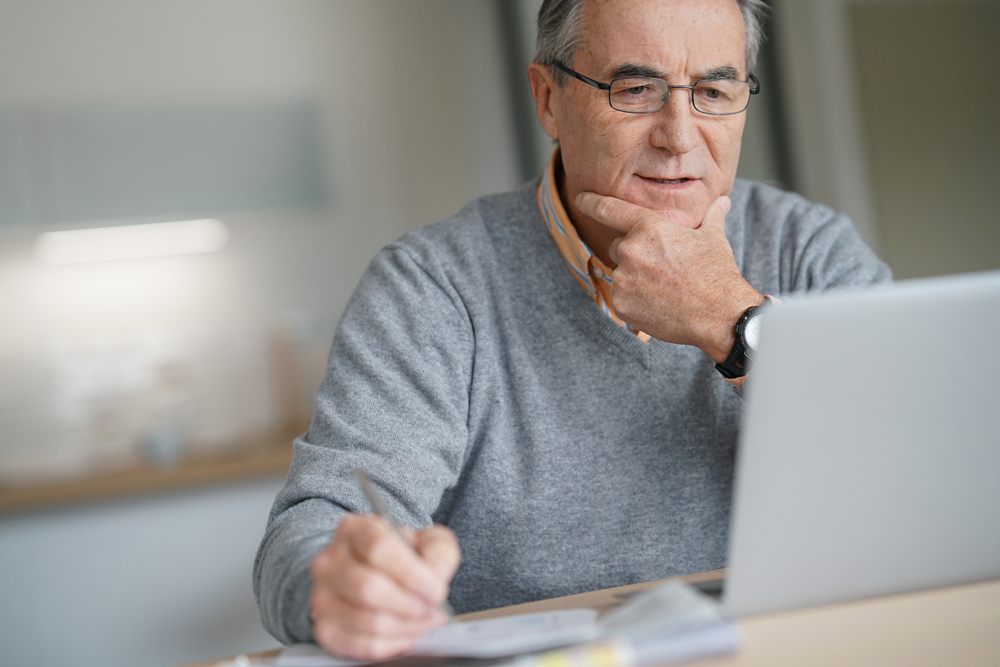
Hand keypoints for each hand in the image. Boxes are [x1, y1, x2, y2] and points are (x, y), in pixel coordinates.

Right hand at [309, 514, 460, 659]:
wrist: (384, 578)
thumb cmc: (406, 558)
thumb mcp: (429, 542)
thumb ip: (438, 553)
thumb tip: (434, 578)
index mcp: (353, 529)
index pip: (377, 547)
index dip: (410, 572)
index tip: (434, 588)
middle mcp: (329, 561)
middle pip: (367, 587)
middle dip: (409, 604)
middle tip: (432, 609)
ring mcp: (322, 596)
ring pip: (366, 620)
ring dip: (406, 626)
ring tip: (425, 620)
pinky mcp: (325, 629)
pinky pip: (360, 645)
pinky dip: (392, 644)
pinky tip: (407, 632)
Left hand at [575, 192, 762, 361]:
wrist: (719, 315)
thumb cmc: (716, 274)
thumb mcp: (713, 238)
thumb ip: (710, 217)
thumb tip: (721, 202)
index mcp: (648, 227)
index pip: (609, 209)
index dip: (591, 202)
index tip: (581, 199)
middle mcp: (630, 250)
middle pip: (618, 246)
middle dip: (634, 253)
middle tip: (661, 267)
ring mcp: (623, 279)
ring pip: (620, 273)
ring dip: (634, 278)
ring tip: (663, 288)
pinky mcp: (621, 304)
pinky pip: (621, 296)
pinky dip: (634, 300)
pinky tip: (658, 303)